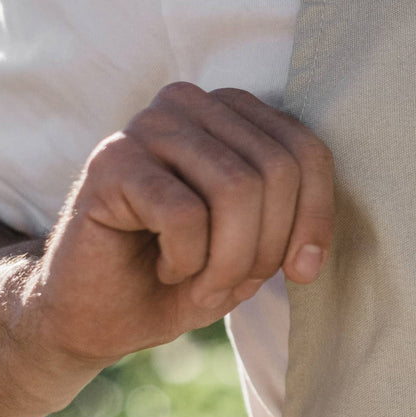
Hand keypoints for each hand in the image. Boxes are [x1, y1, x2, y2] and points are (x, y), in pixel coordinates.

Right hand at [24, 82, 334, 367]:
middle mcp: (192, 104)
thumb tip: (314, 250)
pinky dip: (188, 260)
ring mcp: (148, 125)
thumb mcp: (257, 245)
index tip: (301, 271)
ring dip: (230, 260)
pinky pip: (184, 213)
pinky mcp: (112, 160)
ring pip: (236, 189)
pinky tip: (167, 268)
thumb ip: (293, 219)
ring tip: (205, 284)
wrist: (100, 313)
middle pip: (276, 169)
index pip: (307, 151)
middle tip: (235, 284)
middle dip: (268, 246)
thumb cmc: (184, 273)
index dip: (315, 218)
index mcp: (234, 112)